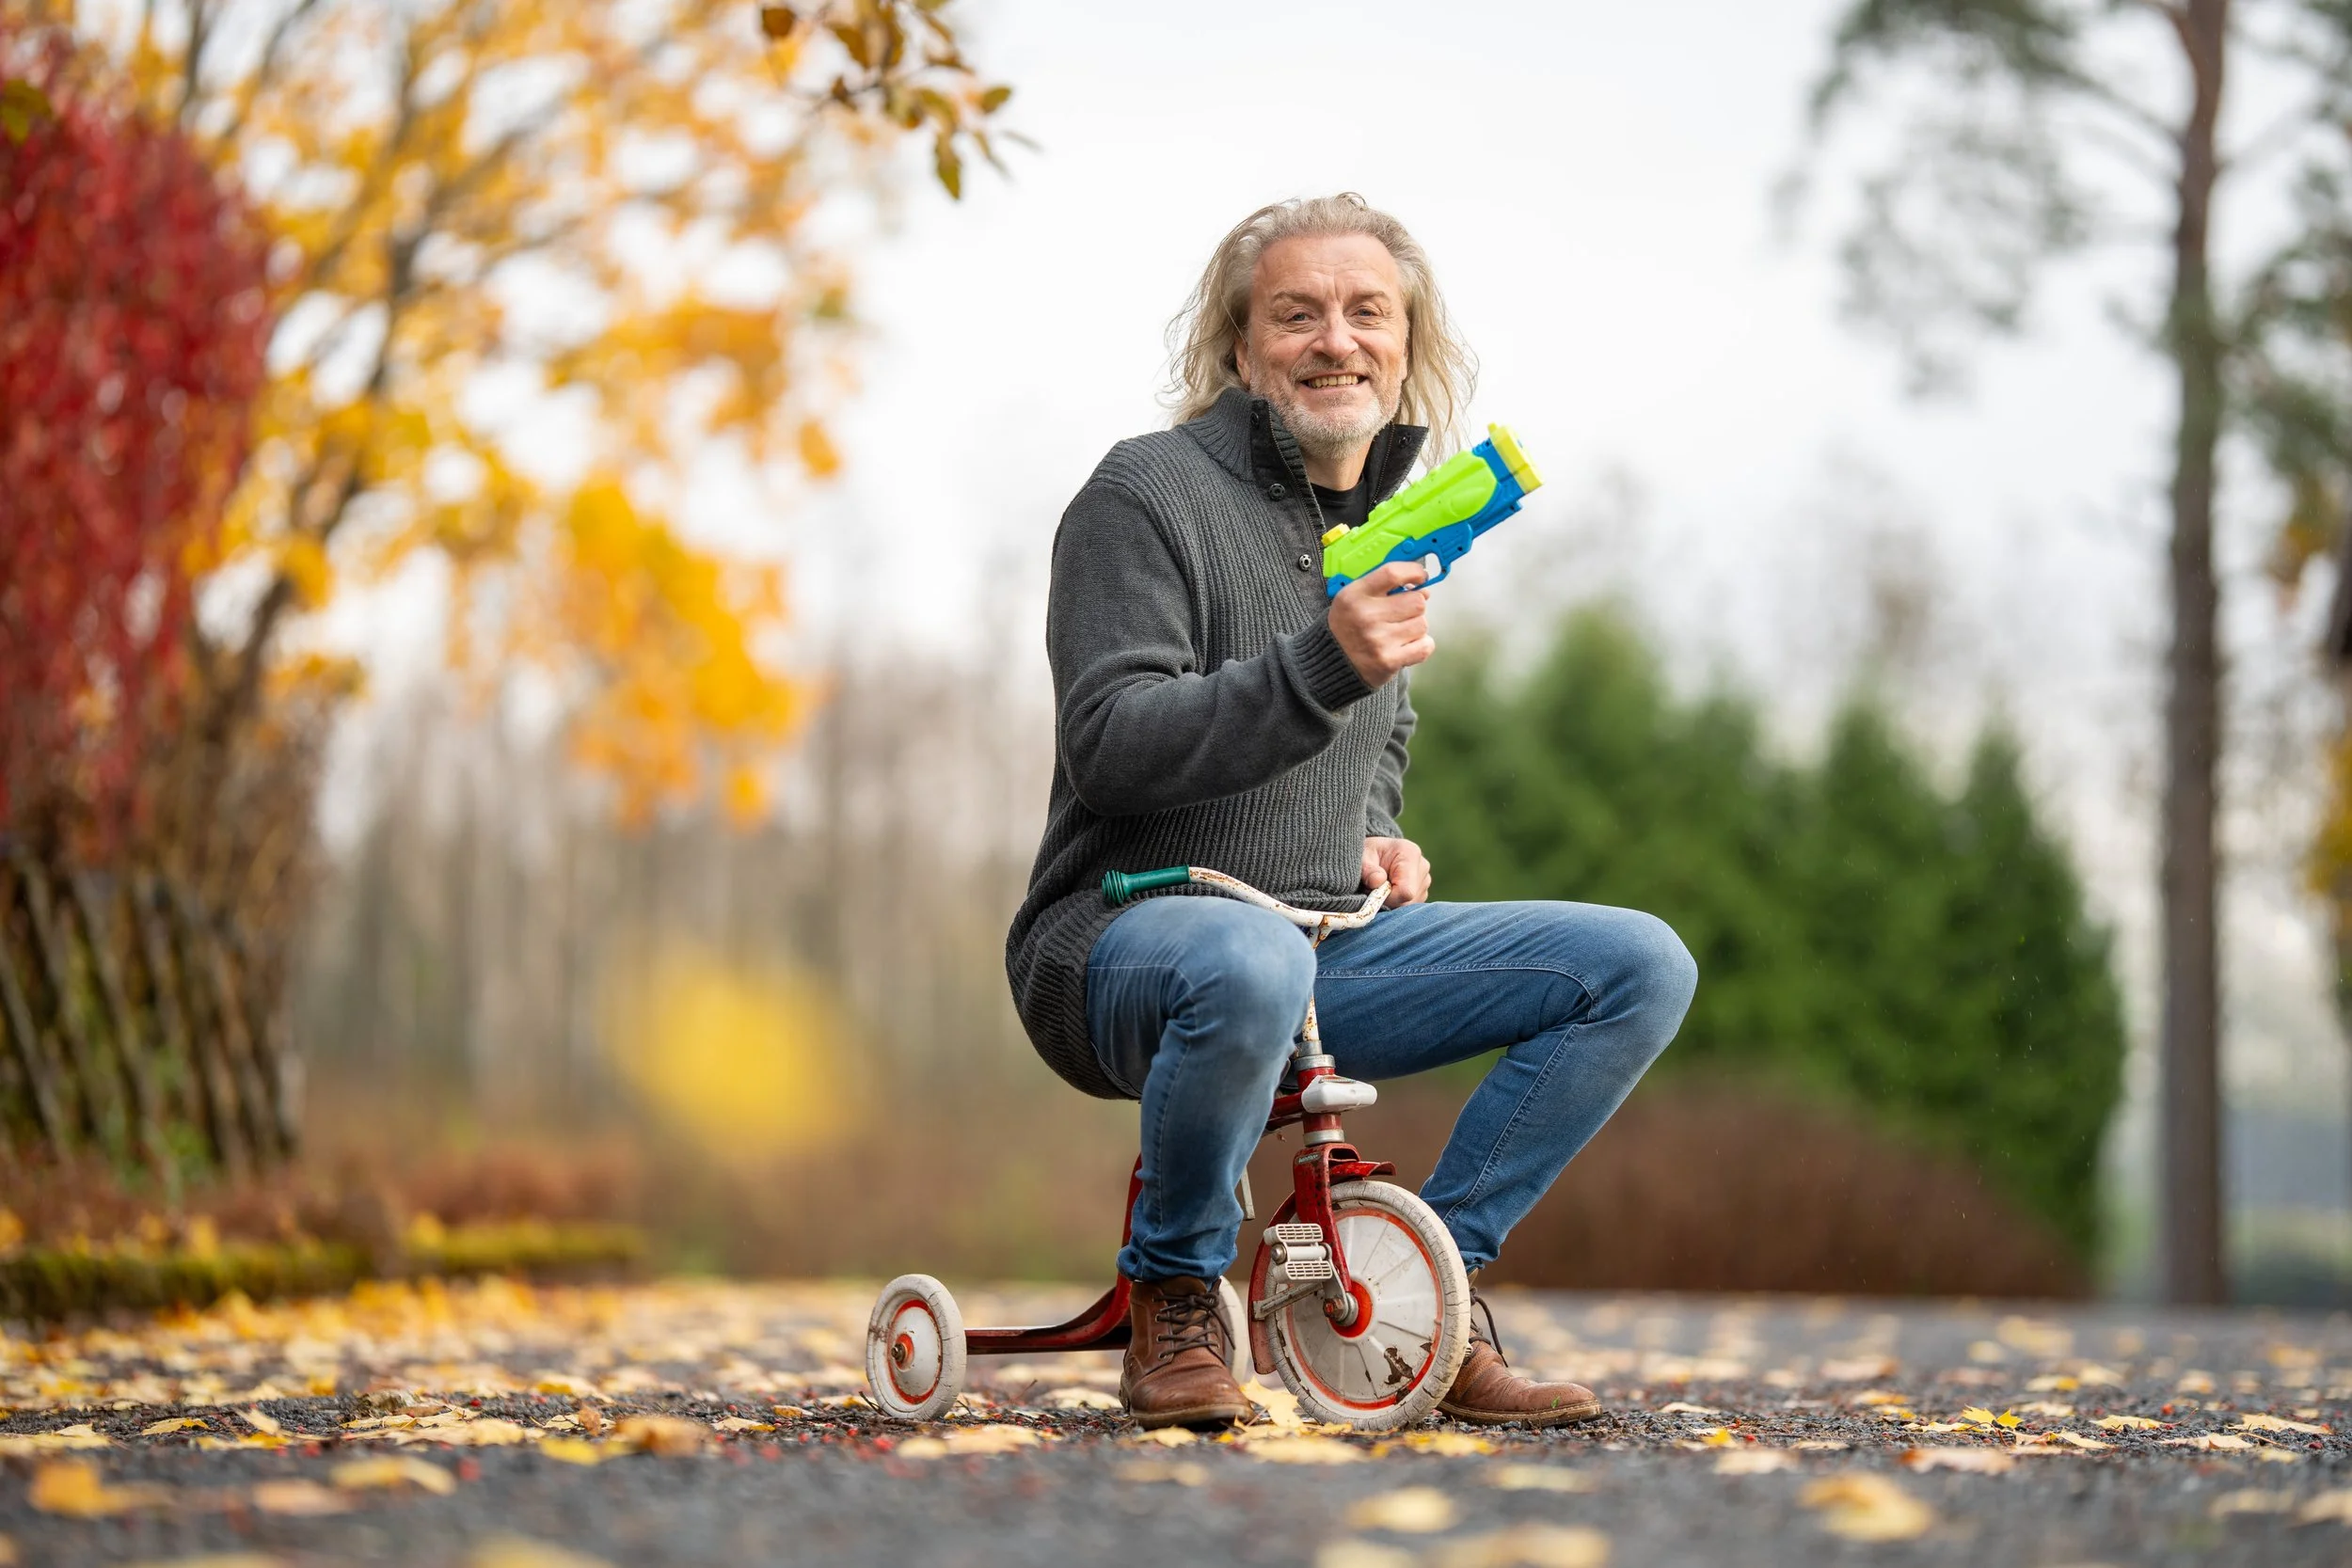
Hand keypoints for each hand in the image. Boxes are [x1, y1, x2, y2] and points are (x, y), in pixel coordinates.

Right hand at [1328, 561, 1433, 687]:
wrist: (1330, 663)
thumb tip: (1423, 589)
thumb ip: (1382, 585)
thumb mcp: (1353, 597)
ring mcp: (1378, 640)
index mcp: (1354, 595)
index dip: (1413, 572)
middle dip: (1415, 605)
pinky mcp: (1388, 661)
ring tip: (1399, 632)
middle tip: (1403, 612)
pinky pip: (1425, 646)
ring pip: (1422, 624)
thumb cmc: (1348, 626)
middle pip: (1416, 601)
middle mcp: (1366, 616)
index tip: (1420, 577)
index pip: (1392, 573)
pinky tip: (1404, 646)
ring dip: (1416, 627)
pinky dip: (1421, 646)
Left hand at [1361, 836, 1430, 907]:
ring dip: (1392, 902)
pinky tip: (1389, 892)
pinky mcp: (1422, 892)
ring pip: (1409, 905)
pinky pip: (1409, 906)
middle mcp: (1422, 867)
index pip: (1406, 890)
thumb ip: (1368, 869)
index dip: (1388, 898)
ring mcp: (1424, 880)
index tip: (1373, 892)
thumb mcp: (1363, 856)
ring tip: (1381, 888)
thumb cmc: (1369, 853)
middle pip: (1408, 900)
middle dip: (1388, 900)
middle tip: (1373, 889)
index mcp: (1411, 854)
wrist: (1375, 852)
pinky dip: (1396, 904)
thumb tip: (1378, 881)